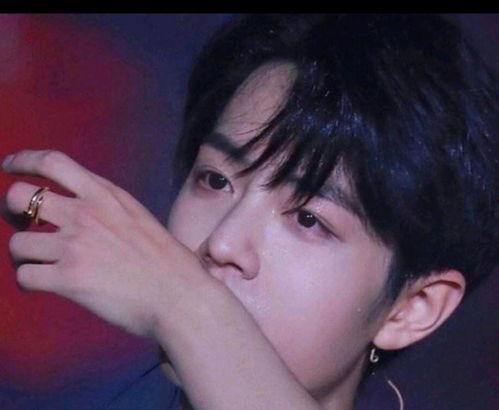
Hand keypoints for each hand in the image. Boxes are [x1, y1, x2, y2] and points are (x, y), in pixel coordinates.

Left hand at [3, 149, 208, 338]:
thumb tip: (75, 207)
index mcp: (106, 195)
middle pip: (19, 196)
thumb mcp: (138, 217)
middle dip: (12, 211)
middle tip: (24, 224)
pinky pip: (24, 276)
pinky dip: (28, 282)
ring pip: (17, 242)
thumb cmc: (168, 261)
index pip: (52, 162)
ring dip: (23, 255)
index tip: (9, 166)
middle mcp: (85, 213)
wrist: (181, 296)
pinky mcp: (69, 279)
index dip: (22, 160)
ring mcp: (75, 245)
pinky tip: (44, 284)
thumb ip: (106, 206)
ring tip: (40, 264)